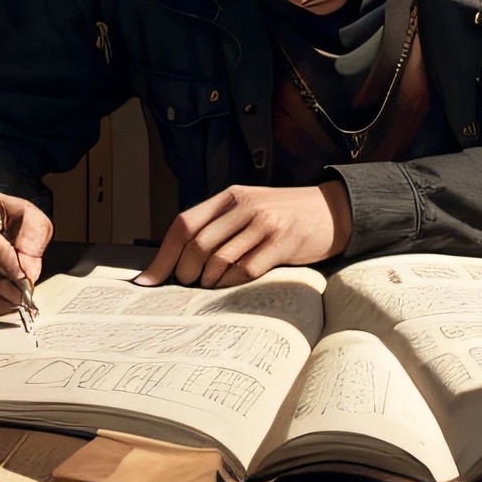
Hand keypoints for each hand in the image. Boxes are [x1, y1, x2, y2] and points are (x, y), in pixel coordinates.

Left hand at [136, 181, 351, 287]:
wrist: (334, 211)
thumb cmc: (285, 216)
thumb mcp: (250, 208)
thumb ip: (220, 225)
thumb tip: (177, 260)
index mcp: (231, 196)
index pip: (184, 223)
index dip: (163, 255)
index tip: (148, 281)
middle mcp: (245, 205)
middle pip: (197, 244)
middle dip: (185, 272)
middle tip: (188, 284)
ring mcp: (265, 223)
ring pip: (219, 259)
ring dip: (209, 281)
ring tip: (211, 286)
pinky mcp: (282, 243)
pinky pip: (246, 270)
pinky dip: (233, 284)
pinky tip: (233, 285)